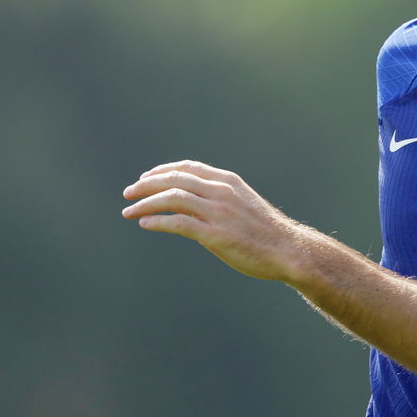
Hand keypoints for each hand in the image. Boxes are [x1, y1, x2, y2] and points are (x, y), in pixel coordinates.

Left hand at [122, 160, 295, 280]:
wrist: (287, 250)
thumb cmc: (265, 231)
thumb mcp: (243, 203)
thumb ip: (220, 198)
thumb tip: (193, 204)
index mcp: (228, 181)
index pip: (188, 167)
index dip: (162, 170)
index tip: (145, 178)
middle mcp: (222, 191)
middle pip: (175, 179)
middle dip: (146, 185)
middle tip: (128, 193)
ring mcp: (219, 212)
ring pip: (173, 198)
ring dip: (145, 203)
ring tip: (129, 211)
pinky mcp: (215, 234)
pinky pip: (179, 223)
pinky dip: (158, 221)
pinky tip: (145, 224)